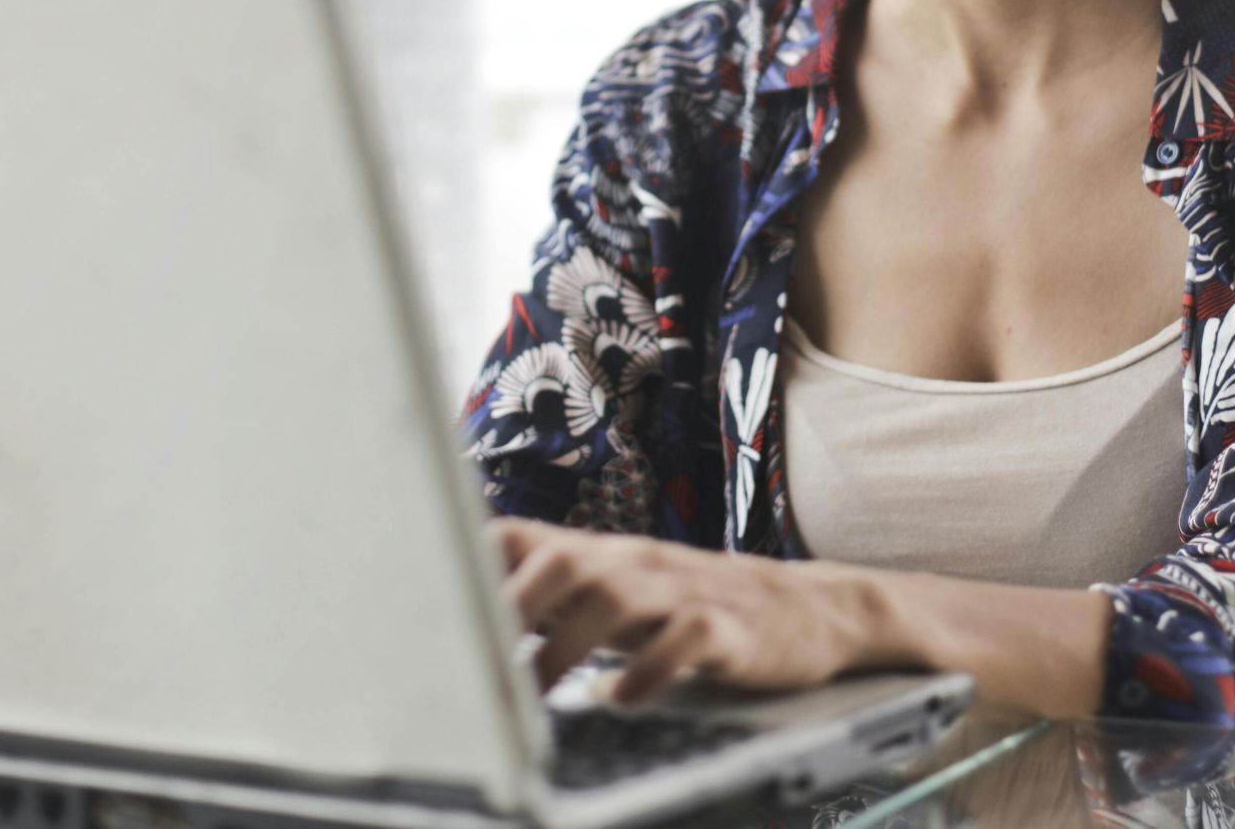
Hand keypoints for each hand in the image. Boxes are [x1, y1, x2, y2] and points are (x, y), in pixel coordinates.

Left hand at [488, 516, 901, 706]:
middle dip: (514, 607)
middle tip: (480, 660)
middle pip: (563, 560)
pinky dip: (648, 670)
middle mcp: (635, 562)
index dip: (472, 564)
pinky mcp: (728, 627)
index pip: (522, 536)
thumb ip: (552, 599)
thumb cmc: (691, 605)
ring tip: (537, 694)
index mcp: (599, 555)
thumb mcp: (618, 593)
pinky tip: (621, 698)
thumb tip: (467, 618)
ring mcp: (682, 591)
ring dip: (567, 646)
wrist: (805, 606)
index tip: (429, 604)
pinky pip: (685, 639)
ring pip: (615, 597)